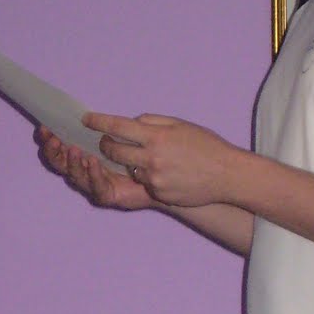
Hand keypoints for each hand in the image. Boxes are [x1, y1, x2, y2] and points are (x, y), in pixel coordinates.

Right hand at [36, 125, 153, 210]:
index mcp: (86, 155)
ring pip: (77, 176)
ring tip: (72, 149)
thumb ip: (109, 127)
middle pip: (62, 164)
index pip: (63, 148)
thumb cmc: (143, 152)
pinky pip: (98, 187)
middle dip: (54, 151)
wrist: (165, 176)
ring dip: (72, 162)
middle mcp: (87, 171)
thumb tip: (91, 114)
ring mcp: (97, 185)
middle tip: (51, 138)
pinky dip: (93, 174)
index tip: (44, 128)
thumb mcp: (125, 134)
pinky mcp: (109, 196)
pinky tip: (91, 162)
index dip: (51, 140)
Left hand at [85, 111, 240, 208]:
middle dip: (105, 145)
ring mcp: (154, 178)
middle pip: (114, 150)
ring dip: (131, 162)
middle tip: (106, 141)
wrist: (227, 175)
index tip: (86, 119)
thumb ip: (152, 122)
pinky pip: (144, 183)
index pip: (118, 126)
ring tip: (150, 158)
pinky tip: (166, 172)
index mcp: (157, 136)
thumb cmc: (206, 146)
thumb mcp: (180, 125)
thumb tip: (130, 123)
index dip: (99, 122)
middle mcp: (152, 157)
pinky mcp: (159, 194)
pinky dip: (148, 177)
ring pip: (129, 168)